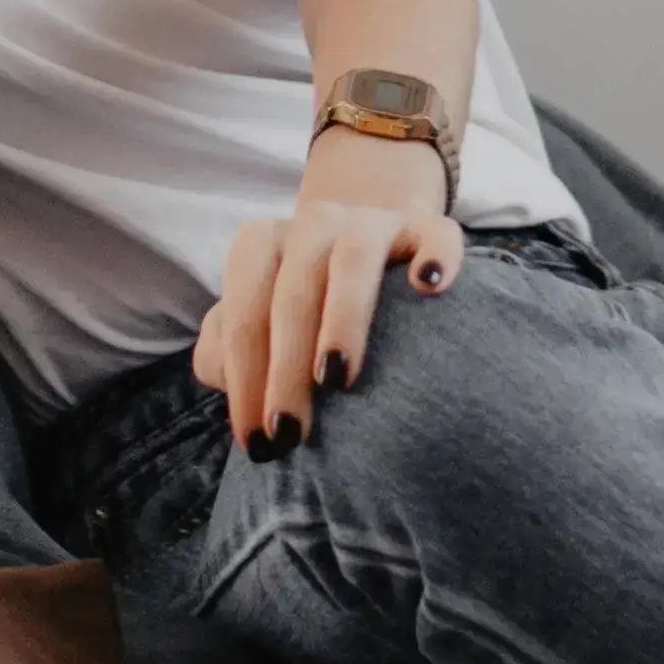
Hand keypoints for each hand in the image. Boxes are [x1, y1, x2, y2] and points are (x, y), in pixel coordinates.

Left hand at [197, 131, 465, 457]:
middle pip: (293, 293)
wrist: (372, 250)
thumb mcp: (258, 325)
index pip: (242, 315)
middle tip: (291, 432)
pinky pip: (437, 233)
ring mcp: (373, 222)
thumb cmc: (304, 309)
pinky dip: (435, 256)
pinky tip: (432, 287)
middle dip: (286, 367)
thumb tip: (230, 383)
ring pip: (353, 258)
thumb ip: (226, 353)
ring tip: (339, 378)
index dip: (245, 380)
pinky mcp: (428, 227)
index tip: (257, 441)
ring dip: (342, 319)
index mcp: (261, 244)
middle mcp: (314, 224)